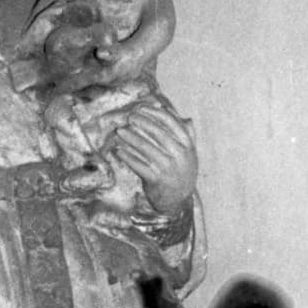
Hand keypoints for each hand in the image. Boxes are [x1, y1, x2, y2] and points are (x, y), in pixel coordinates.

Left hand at [109, 99, 197, 213]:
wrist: (179, 200)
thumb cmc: (181, 171)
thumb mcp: (189, 152)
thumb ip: (184, 131)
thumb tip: (173, 110)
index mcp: (187, 145)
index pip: (171, 123)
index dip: (155, 113)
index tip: (141, 107)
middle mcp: (179, 155)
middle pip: (158, 133)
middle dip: (142, 122)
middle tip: (129, 117)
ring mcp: (168, 168)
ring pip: (146, 148)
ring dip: (131, 138)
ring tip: (119, 131)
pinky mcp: (156, 180)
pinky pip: (138, 165)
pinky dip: (127, 157)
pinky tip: (118, 150)